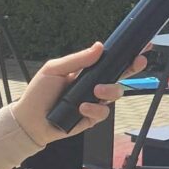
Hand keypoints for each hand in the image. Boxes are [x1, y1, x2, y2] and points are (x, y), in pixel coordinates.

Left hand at [12, 42, 147, 145]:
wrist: (29, 121)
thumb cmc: (38, 94)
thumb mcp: (54, 69)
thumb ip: (78, 59)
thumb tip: (98, 46)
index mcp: (86, 71)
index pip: (109, 61)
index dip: (125, 55)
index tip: (139, 48)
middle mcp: (93, 85)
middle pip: (120, 76)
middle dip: (132, 68)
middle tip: (136, 62)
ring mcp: (94, 101)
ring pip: (116, 94)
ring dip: (110, 91)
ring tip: (95, 91)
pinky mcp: (92, 117)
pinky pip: (104, 112)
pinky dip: (95, 109)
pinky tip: (82, 108)